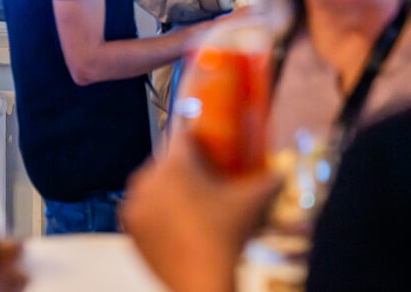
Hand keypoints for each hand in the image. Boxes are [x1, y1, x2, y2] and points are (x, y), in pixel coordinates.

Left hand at [122, 138, 281, 291]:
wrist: (202, 282)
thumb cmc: (225, 238)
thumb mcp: (252, 203)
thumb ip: (270, 180)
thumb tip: (281, 173)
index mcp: (174, 164)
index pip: (182, 133)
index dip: (198, 136)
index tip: (208, 142)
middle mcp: (148, 178)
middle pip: (167, 160)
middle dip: (185, 166)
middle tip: (206, 177)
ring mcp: (135, 203)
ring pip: (153, 183)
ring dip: (168, 188)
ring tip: (192, 202)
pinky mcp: (130, 226)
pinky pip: (142, 206)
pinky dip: (156, 209)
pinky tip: (175, 219)